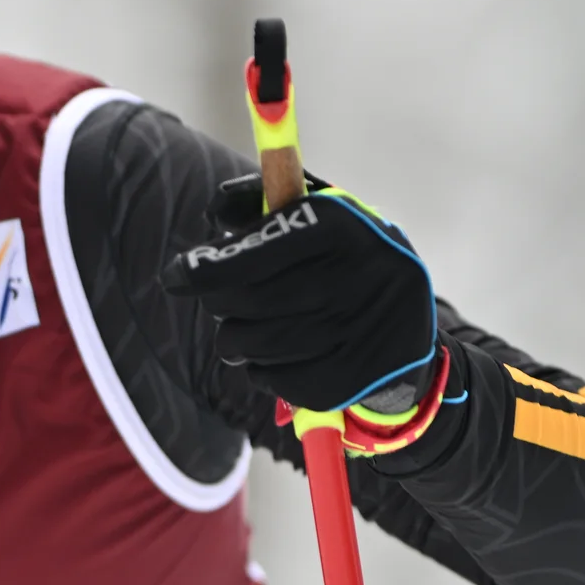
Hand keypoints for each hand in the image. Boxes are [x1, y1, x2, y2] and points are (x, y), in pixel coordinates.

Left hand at [161, 174, 434, 413]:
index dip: (205, 267)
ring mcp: (358, 332)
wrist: (408, 324)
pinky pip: (275, 380)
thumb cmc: (343, 259)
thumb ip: (263, 204)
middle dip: (219, 304)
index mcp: (343, 226)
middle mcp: (356, 276)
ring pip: (253, 344)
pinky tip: (277, 356)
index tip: (176, 275)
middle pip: (246, 301)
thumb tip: (216, 212)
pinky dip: (262, 371)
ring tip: (243, 332)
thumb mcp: (317, 216)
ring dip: (234, 340)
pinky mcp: (353, 378)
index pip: (256, 251)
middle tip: (221, 304)